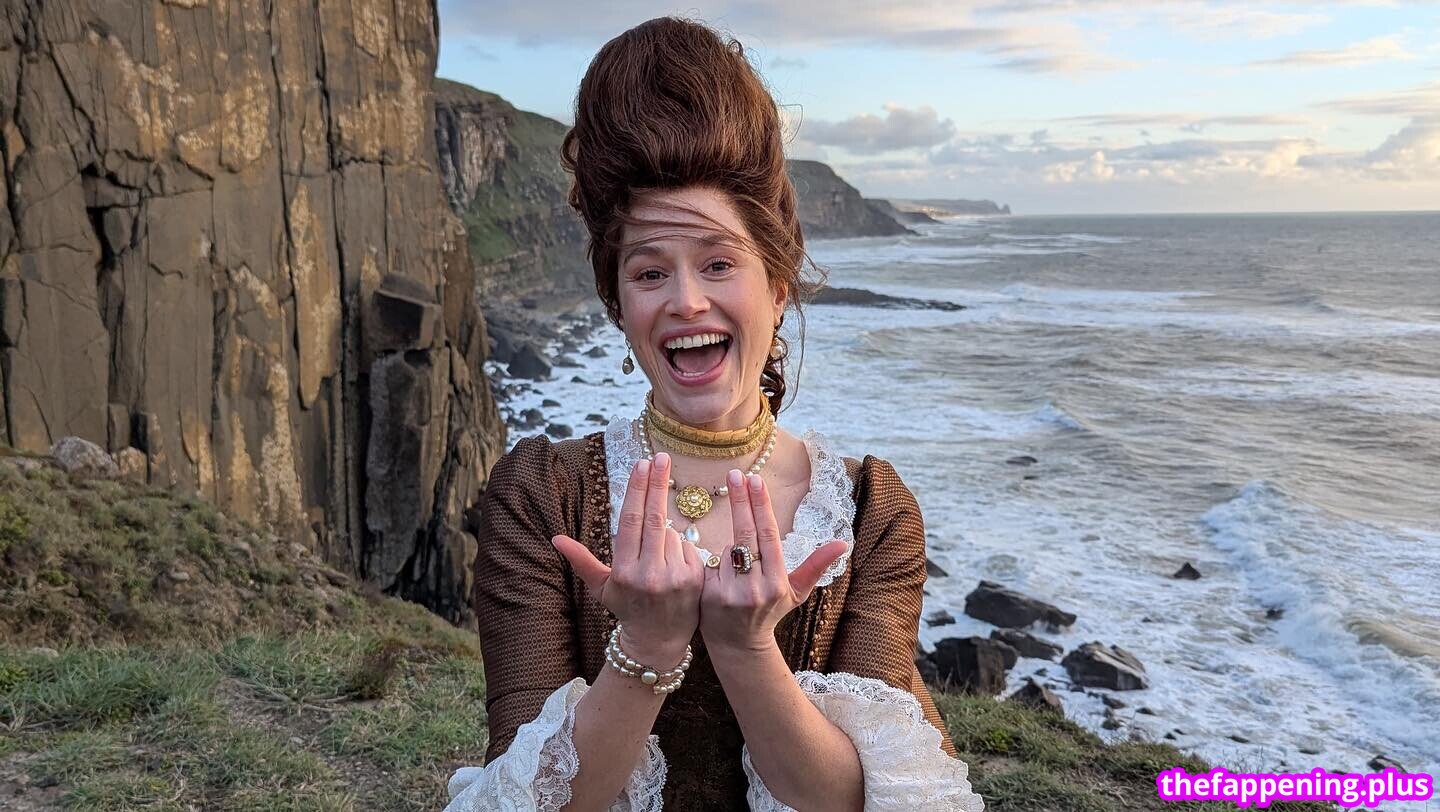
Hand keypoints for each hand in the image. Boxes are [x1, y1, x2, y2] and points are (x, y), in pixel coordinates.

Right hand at [551, 452, 703, 664]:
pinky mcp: (694, 581)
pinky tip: (673, 561)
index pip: (631, 521)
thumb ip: (581, 560)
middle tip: (662, 457)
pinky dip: (680, 546)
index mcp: (624, 571)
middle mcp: (649, 574)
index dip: (637, 490)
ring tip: (658, 553)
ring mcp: (674, 577)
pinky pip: (687, 547)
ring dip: (665, 531)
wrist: (657, 642)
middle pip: (655, 518)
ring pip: (672, 533)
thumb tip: (555, 538)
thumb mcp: (601, 587)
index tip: (643, 464)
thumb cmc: (626, 609)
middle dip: (658, 484)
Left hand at [699, 469, 849, 653]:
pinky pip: (709, 563)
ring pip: (727, 549)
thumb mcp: (796, 592)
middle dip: (740, 501)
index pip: (768, 535)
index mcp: (778, 582)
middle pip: (745, 535)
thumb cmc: (770, 611)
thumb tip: (844, 543)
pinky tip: (718, 565)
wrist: (739, 646)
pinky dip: (713, 558)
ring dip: (729, 542)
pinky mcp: (708, 597)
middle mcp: (755, 588)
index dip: (761, 506)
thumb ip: (816, 565)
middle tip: (734, 474)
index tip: (755, 479)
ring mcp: (730, 593)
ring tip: (734, 549)